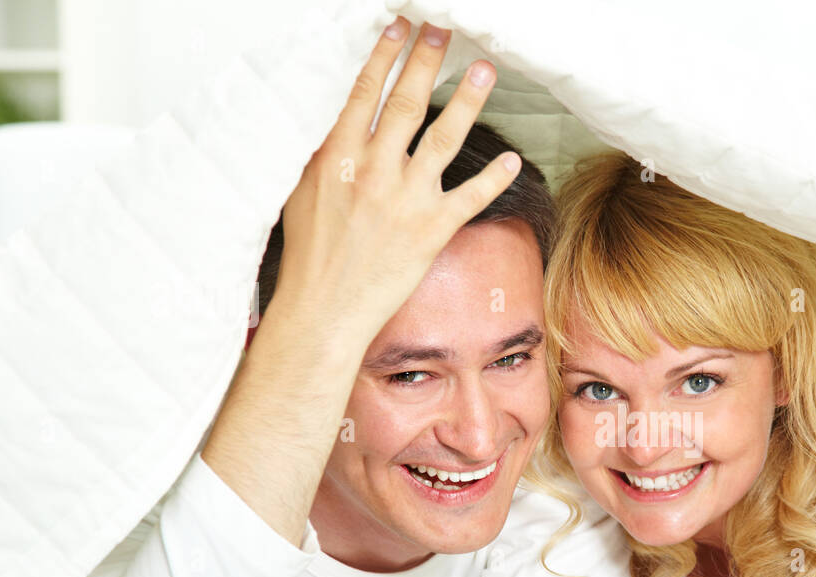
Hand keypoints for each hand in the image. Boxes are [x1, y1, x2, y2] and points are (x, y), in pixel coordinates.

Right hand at [270, 18, 520, 342]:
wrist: (324, 308)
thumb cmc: (310, 255)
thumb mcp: (302, 191)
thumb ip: (323, 154)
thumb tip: (337, 123)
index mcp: (337, 155)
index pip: (365, 93)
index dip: (386, 57)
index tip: (400, 29)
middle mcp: (374, 170)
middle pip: (408, 103)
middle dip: (428, 61)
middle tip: (445, 30)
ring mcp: (406, 199)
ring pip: (444, 138)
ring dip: (467, 101)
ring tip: (484, 71)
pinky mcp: (431, 230)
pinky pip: (470, 198)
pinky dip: (494, 180)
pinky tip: (514, 160)